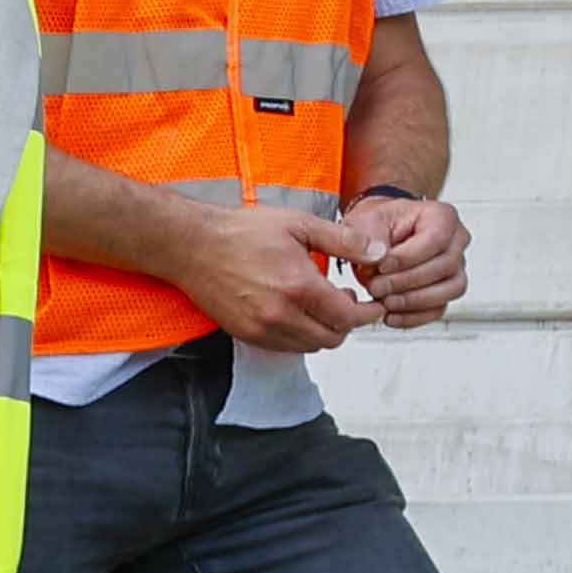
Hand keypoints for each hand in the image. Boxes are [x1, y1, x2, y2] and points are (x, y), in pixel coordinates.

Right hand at [173, 202, 377, 352]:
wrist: (192, 246)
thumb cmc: (242, 232)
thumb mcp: (301, 225)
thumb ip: (344, 242)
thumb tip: (379, 252)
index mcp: (298, 287)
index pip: (347, 318)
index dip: (368, 313)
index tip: (374, 305)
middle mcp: (280, 314)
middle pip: (332, 338)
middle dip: (348, 323)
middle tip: (349, 302)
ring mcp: (259, 328)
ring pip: (309, 346)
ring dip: (324, 331)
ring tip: (324, 305)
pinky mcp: (244, 333)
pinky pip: (284, 347)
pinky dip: (300, 337)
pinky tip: (300, 313)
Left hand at [331, 192, 470, 326]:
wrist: (377, 240)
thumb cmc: (378, 226)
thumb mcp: (366, 221)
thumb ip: (369, 236)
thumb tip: (378, 257)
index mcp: (441, 216)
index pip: (436, 239)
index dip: (409, 257)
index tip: (382, 266)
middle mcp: (455, 241)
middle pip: (445, 266)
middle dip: (407, 281)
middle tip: (377, 286)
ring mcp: (455, 268)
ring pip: (451, 289)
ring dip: (414, 301)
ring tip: (385, 301)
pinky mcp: (446, 291)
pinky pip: (440, 308)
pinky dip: (415, 316)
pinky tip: (392, 315)